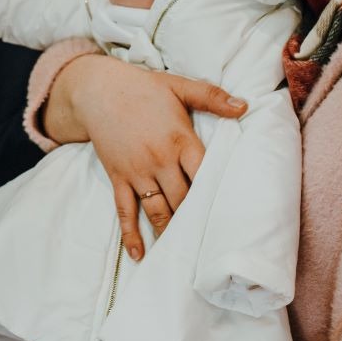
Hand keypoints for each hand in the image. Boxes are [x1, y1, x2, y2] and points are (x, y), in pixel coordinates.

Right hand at [46, 55, 244, 260]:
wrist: (97, 89)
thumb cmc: (142, 88)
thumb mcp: (179, 86)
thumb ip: (212, 96)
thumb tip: (244, 107)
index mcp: (180, 139)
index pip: (205, 174)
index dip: (217, 193)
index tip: (231, 213)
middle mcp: (160, 160)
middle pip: (184, 198)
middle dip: (196, 219)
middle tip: (212, 242)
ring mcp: (137, 172)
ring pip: (157, 210)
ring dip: (170, 232)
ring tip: (183, 254)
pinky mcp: (118, 177)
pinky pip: (124, 211)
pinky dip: (131, 234)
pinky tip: (138, 254)